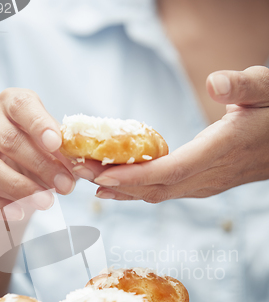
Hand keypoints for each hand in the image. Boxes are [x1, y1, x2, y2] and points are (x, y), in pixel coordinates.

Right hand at [0, 88, 75, 218]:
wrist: (17, 179)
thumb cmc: (42, 155)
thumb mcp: (57, 149)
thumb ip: (67, 152)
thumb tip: (82, 167)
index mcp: (11, 104)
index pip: (21, 105)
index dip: (39, 124)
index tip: (56, 143)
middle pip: (9, 140)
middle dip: (41, 165)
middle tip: (65, 186)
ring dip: (20, 187)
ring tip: (46, 202)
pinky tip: (18, 213)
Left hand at [74, 66, 268, 202]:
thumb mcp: (267, 90)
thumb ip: (244, 86)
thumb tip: (214, 83)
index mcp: (219, 152)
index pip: (170, 171)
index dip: (134, 176)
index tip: (101, 176)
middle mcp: (207, 177)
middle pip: (154, 188)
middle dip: (114, 183)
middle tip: (77, 171)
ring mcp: (204, 185)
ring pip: (156, 194)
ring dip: (121, 188)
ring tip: (87, 177)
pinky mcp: (200, 185)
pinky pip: (163, 191)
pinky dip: (136, 188)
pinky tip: (116, 183)